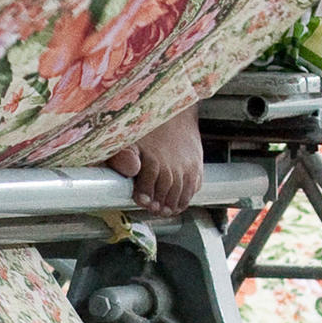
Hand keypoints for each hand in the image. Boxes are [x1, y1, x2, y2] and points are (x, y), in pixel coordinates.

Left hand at [113, 103, 203, 217]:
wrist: (176, 111)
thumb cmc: (149, 126)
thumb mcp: (131, 137)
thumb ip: (124, 154)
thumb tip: (130, 169)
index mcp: (154, 159)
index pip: (148, 184)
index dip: (144, 196)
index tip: (141, 202)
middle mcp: (173, 164)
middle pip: (166, 192)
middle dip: (160, 204)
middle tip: (154, 210)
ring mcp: (187, 166)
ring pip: (182, 193)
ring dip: (174, 204)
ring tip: (166, 211)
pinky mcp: (196, 165)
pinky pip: (194, 186)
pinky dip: (187, 197)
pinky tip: (179, 202)